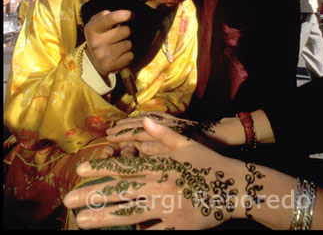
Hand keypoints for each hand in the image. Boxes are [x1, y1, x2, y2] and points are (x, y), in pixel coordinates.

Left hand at [64, 117, 247, 229]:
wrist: (233, 187)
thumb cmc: (209, 162)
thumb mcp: (187, 143)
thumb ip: (162, 133)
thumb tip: (143, 119)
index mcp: (160, 167)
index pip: (125, 167)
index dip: (101, 168)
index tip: (80, 169)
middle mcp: (159, 188)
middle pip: (120, 192)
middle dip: (93, 196)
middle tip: (69, 201)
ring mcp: (167, 209)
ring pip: (130, 214)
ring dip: (104, 219)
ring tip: (83, 222)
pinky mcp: (177, 226)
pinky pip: (153, 232)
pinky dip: (138, 234)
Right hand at [84, 9, 133, 76]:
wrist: (93, 60)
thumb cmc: (100, 36)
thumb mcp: (97, 22)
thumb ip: (107, 15)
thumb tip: (125, 15)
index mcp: (92, 29)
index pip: (111, 18)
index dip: (124, 15)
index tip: (131, 15)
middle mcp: (96, 43)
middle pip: (126, 30)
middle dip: (125, 31)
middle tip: (118, 35)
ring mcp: (103, 56)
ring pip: (129, 44)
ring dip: (126, 44)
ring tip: (118, 45)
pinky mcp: (111, 66)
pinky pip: (130, 56)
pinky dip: (128, 55)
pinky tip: (120, 55)